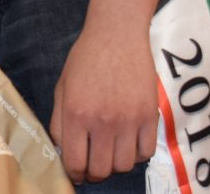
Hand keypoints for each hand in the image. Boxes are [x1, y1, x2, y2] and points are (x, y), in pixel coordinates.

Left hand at [49, 20, 159, 183]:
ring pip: (124, 166)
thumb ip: (59, 122)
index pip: (75, 162)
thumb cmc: (85, 60)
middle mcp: (102, 121)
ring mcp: (128, 121)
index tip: (77, 172)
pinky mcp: (150, 117)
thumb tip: (62, 152)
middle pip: (101, 170)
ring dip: (116, 164)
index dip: (74, 173)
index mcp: (75, 114)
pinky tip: (128, 142)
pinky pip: (146, 153)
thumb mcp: (62, 88)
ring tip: (110, 152)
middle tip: (93, 165)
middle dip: (94, 173)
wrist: (117, 35)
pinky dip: (137, 154)